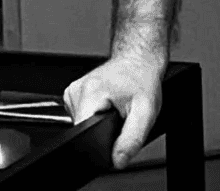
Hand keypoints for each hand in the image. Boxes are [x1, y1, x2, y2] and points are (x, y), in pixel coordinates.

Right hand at [63, 48, 166, 168]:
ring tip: (115, 106)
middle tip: (119, 114)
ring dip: (98, 122)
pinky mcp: (76, 93)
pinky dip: (95, 114)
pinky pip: (82, 114)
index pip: (81, 134)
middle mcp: (76, 91)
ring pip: (81, 123)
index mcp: (88, 94)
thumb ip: (132, 139)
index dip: (99, 141)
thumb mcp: (146, 111)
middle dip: (100, 130)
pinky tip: (108, 104)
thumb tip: (118, 161)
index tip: (114, 129)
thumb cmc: (143, 78)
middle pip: (81, 130)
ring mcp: (74, 91)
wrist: (140, 58)